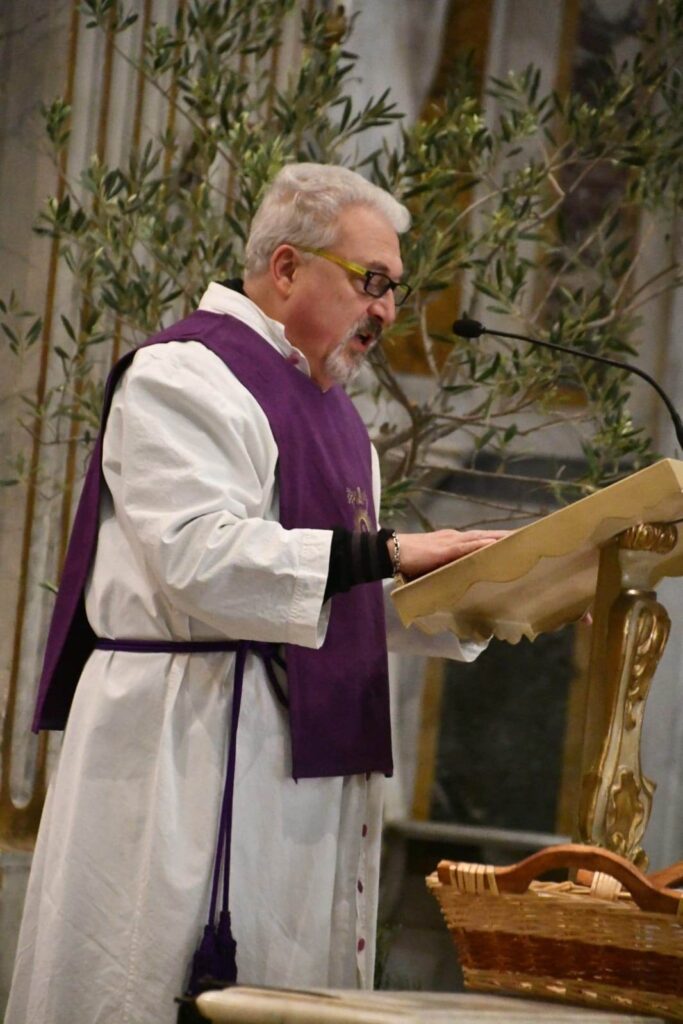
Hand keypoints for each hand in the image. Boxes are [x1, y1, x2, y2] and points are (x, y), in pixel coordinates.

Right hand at [391, 529, 509, 578]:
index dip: (495, 538)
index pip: (478, 538)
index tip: (513, 539)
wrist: (390, 552)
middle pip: (483, 536)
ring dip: (497, 538)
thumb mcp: (433, 565)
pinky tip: (493, 544)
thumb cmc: (409, 560)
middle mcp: (454, 538)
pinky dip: (480, 545)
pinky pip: (466, 547)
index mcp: (452, 541)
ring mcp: (449, 542)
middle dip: (503, 536)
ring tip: (516, 539)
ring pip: (479, 538)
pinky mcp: (444, 549)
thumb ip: (446, 569)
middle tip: (524, 537)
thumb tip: (458, 580)